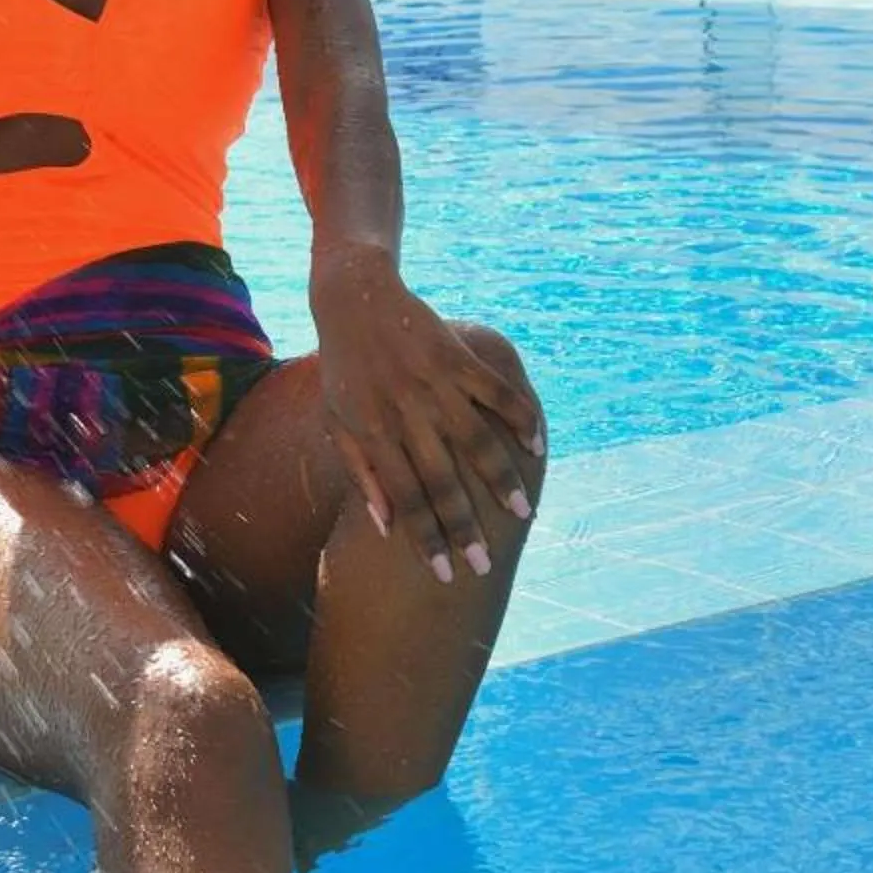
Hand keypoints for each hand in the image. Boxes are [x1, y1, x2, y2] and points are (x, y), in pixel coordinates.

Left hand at [311, 249, 544, 582]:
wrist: (353, 297)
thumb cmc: (343, 369)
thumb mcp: (336, 421)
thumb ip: (359, 474)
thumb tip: (384, 527)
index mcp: (373, 432)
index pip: (403, 498)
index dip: (426, 538)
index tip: (447, 574)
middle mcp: (405, 411)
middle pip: (440, 479)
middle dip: (465, 526)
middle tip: (486, 566)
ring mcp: (433, 382)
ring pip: (475, 439)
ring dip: (500, 478)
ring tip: (523, 513)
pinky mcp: (455, 354)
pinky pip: (494, 390)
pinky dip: (518, 416)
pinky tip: (536, 445)